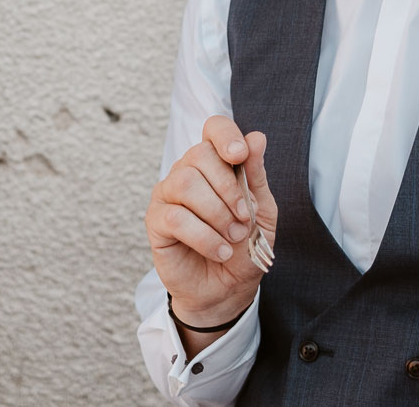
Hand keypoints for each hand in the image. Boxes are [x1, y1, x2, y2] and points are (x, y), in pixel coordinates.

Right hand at [145, 116, 277, 336]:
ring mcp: (167, 194)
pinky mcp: (156, 221)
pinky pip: (176, 217)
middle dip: (229, 189)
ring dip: (217, 213)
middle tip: (244, 220)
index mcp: (215, 163)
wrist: (228, 289)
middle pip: (200, 155)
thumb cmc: (244, 245)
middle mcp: (187, 171)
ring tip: (232, 236)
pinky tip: (219, 250)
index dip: (225, 136)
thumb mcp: (262, 211)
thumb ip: (256, 175)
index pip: (214, 129)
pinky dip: (204, 236)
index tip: (240, 156)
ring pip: (185, 183)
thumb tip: (256, 137)